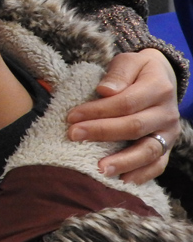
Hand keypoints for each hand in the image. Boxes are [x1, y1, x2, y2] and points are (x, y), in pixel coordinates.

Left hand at [66, 48, 179, 183]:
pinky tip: (123, 180)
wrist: (162, 78)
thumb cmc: (137, 71)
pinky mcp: (168, 147)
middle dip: (101, 132)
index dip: (98, 111)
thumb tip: (104, 90)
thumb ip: (118, 73)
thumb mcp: (129, 61)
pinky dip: (142, 174)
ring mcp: (169, 133)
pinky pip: (158, 165)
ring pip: (149, 150)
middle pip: (134, 127)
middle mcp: (167, 113)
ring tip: (99, 169)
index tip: (71, 116)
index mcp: (158, 88)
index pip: (125, 103)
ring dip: (123, 161)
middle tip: (73, 136)